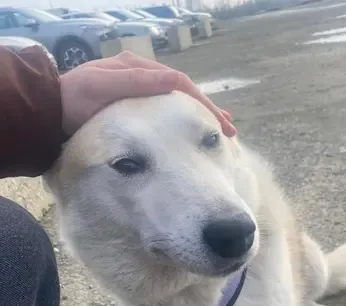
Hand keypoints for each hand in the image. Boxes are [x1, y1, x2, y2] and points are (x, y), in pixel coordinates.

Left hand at [60, 51, 235, 136]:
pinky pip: (165, 112)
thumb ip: (136, 82)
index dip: (201, 102)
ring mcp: (139, 93)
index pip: (178, 83)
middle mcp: (141, 78)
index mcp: (137, 68)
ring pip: (177, 103)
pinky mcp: (134, 109)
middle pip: (183, 92)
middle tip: (228, 128)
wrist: (51, 115)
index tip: (218, 121)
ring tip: (220, 129)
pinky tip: (192, 130)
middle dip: (207, 110)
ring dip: (199, 116)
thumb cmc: (75, 101)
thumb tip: (175, 79)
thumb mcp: (102, 87)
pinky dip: (182, 120)